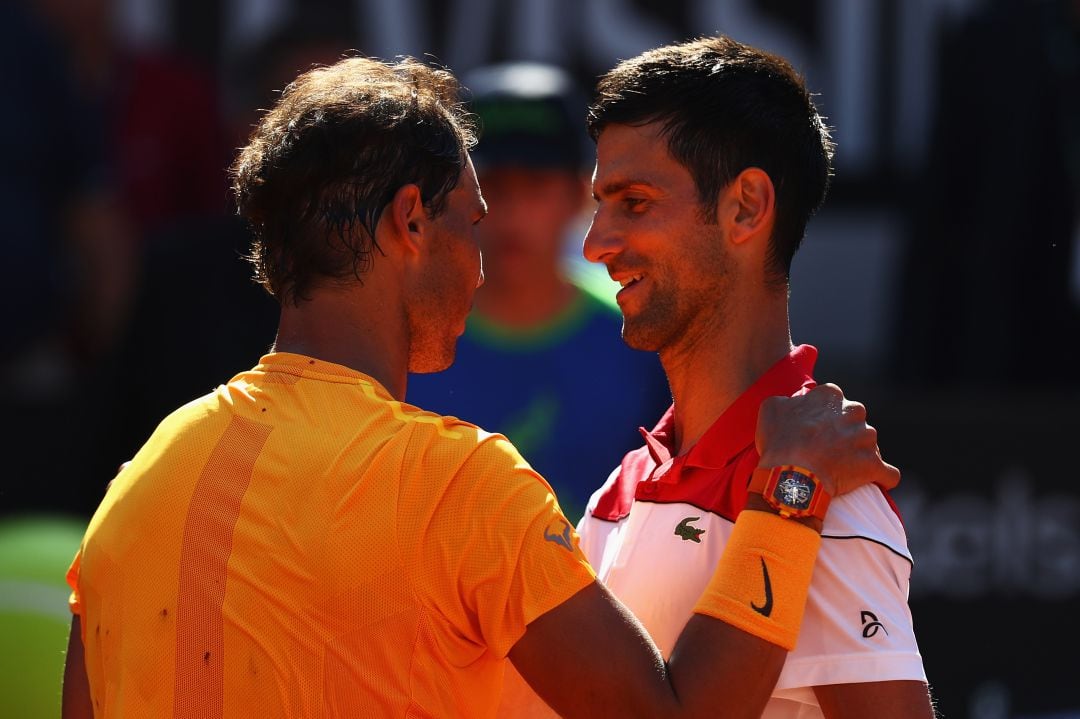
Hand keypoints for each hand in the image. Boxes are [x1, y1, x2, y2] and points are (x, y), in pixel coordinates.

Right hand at [755, 383, 899, 496]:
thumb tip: (795, 404)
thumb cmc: (779, 442)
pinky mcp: (874, 464)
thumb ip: (788, 401)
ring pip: (868, 445)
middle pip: (853, 422)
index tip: (813, 431)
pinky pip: (888, 473)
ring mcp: (867, 438)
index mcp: (831, 395)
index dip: (822, 418)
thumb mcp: (771, 409)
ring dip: (857, 456)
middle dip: (845, 434)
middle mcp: (854, 411)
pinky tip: (872, 481)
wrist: (792, 476)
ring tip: (840, 470)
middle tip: (826, 451)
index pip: (832, 403)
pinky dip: (881, 477)